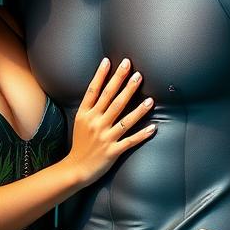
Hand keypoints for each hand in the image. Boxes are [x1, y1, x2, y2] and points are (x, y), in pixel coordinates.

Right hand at [67, 57, 156, 184]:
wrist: (75, 169)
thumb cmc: (80, 143)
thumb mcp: (80, 121)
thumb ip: (91, 106)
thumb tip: (102, 88)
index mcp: (85, 114)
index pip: (94, 90)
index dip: (101, 75)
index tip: (109, 61)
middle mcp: (95, 123)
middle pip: (111, 100)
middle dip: (123, 84)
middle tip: (134, 70)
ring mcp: (104, 137)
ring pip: (125, 120)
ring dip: (139, 109)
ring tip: (150, 99)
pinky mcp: (113, 150)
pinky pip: (130, 141)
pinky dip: (142, 135)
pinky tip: (153, 128)